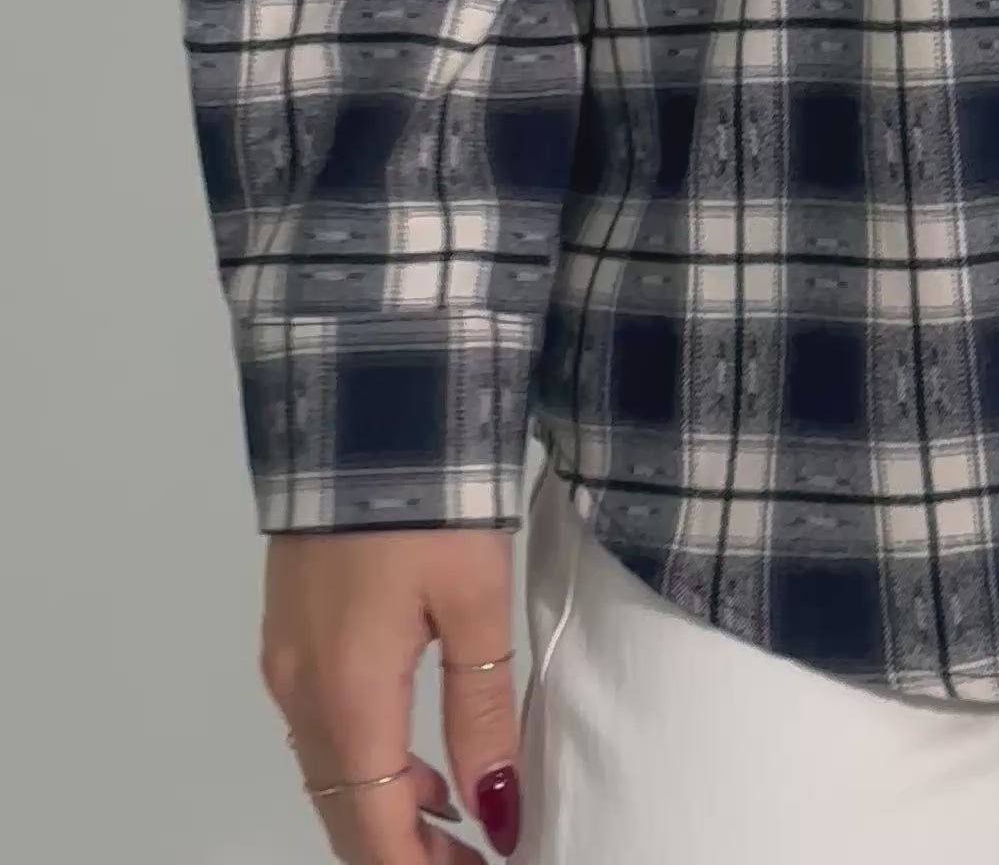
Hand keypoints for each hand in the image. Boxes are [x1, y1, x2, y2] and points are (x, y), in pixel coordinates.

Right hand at [261, 524, 522, 857]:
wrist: (362, 395)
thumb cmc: (428, 491)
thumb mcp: (476, 598)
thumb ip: (482, 709)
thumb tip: (496, 805)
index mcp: (348, 694)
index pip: (373, 828)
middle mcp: (301, 689)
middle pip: (342, 812)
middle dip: (403, 851)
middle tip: (473, 858)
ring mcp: (286, 658)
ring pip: (328, 772)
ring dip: (383, 809)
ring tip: (457, 819)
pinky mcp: (289, 627)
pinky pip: (320, 726)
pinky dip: (363, 761)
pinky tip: (412, 757)